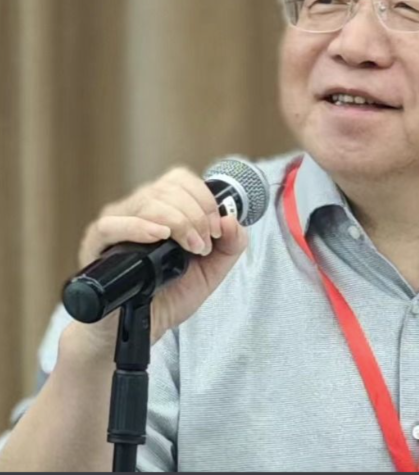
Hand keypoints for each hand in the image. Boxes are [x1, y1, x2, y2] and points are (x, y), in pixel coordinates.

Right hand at [72, 166, 248, 351]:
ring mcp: (115, 224)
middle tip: (203, 245)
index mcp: (163, 208)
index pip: (180, 179)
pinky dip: (139, 226)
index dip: (204, 198)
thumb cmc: (170, 296)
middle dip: (196, 215)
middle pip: (167, 189)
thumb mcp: (212, 270)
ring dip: (177, 222)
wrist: (139, 329)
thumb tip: (231, 218)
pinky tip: (157, 236)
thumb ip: (231, 244)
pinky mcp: (96, 245)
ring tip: (189, 249)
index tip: (216, 229)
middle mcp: (137, 209)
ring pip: (146, 201)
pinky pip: (112, 224)